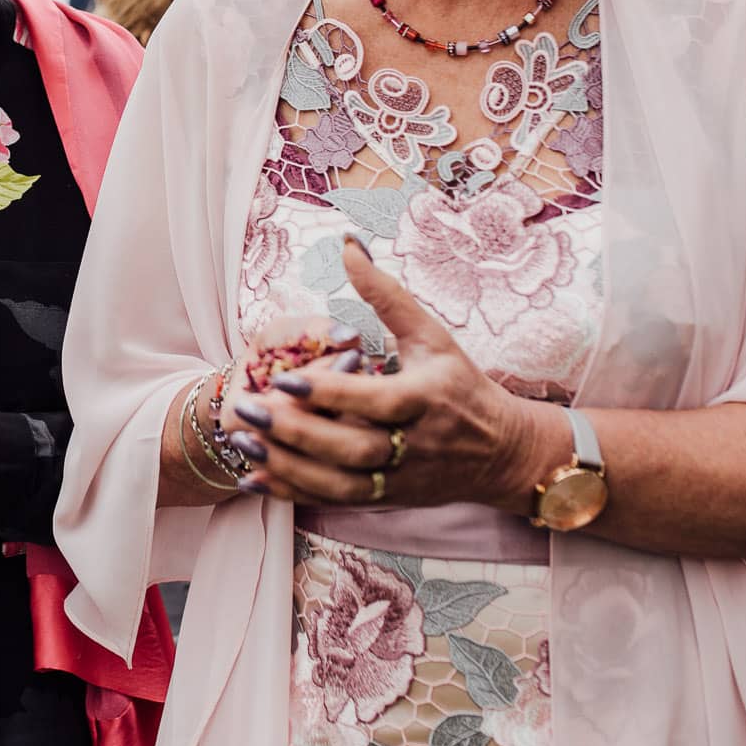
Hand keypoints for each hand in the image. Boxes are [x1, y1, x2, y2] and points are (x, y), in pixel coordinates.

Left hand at [219, 238, 542, 511]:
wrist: (503, 454)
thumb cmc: (461, 385)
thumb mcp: (433, 334)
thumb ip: (387, 294)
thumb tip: (348, 245)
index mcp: (427, 399)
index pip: (375, 401)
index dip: (330, 392)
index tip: (284, 376)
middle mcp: (414, 444)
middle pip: (352, 449)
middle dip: (296, 433)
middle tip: (247, 411)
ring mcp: (399, 479)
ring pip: (339, 483)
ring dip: (287, 467)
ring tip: (242, 444)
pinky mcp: (385, 500)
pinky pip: (334, 501)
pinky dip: (294, 493)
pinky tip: (253, 478)